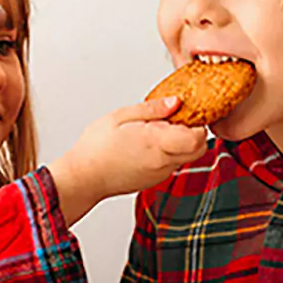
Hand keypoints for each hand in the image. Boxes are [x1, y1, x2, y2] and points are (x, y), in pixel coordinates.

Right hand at [49, 96, 206, 225]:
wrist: (83, 178)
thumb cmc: (96, 148)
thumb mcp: (121, 116)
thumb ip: (152, 108)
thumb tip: (175, 102)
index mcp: (157, 142)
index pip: (197, 137)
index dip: (197, 123)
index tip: (186, 112)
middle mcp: (163, 162)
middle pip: (198, 149)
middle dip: (193, 133)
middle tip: (174, 120)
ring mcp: (160, 174)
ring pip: (185, 157)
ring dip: (179, 143)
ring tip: (155, 132)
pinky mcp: (154, 181)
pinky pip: (171, 165)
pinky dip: (168, 154)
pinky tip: (147, 146)